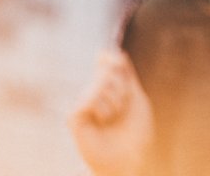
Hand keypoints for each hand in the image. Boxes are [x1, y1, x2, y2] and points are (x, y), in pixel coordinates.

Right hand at [68, 49, 154, 175]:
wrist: (128, 158)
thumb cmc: (135, 131)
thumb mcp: (136, 97)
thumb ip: (126, 75)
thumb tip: (116, 52)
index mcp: (110, 86)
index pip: (108, 60)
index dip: (113, 59)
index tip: (118, 63)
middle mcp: (94, 91)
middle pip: (107, 70)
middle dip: (122, 88)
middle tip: (123, 107)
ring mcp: (83, 103)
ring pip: (99, 85)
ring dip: (115, 103)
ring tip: (113, 119)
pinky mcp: (73, 116)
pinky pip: (87, 100)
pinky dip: (101, 111)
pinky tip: (101, 123)